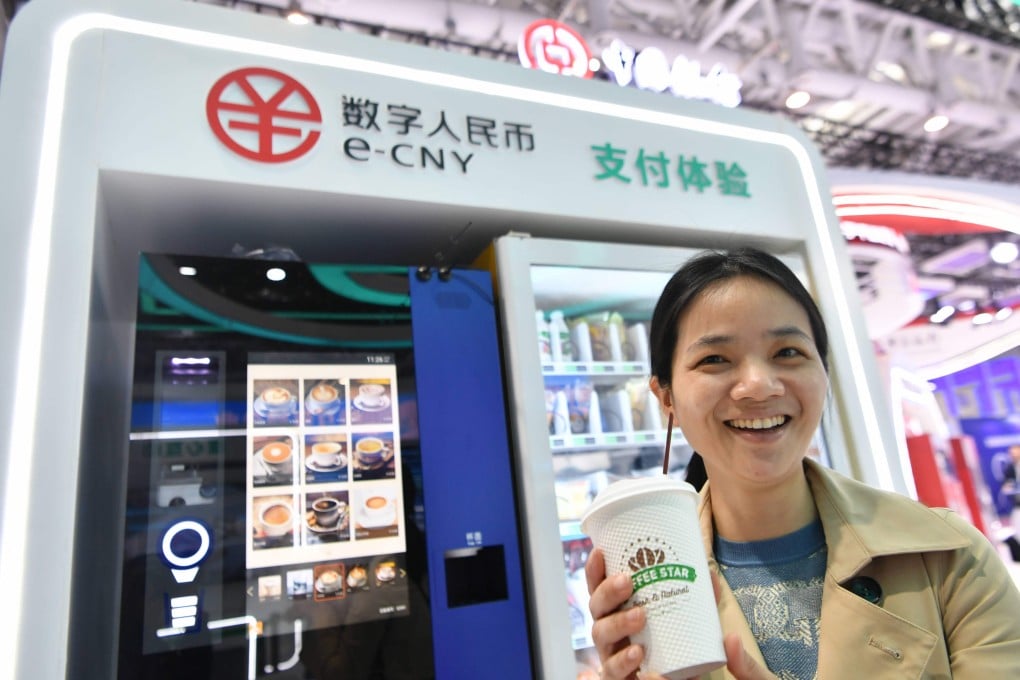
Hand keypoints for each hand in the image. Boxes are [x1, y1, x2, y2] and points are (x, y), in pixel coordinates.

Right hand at [585, 551, 776, 679]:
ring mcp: (611, 654)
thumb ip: (698, 600)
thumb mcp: (687, 619)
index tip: (601, 552)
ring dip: (618, 622)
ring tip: (640, 616)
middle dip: (608, 592)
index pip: (600, 588)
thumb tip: (709, 574)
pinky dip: (623, 661)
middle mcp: (609, 629)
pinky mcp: (618, 676)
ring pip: (600, 635)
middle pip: (596, 607)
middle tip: (627, 581)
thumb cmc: (675, 645)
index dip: (595, 570)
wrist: (681, 677)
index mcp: (617, 610)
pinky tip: (637, 653)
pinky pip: (612, 670)